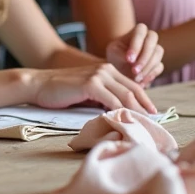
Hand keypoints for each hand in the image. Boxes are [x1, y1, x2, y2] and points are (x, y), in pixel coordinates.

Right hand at [29, 63, 156, 113]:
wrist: (39, 84)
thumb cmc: (62, 90)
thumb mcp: (87, 92)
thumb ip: (103, 97)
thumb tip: (119, 111)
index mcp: (107, 70)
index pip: (132, 85)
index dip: (145, 100)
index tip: (153, 113)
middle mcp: (105, 70)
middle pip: (133, 89)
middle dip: (145, 106)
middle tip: (155, 120)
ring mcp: (98, 75)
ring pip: (125, 95)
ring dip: (136, 110)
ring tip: (144, 123)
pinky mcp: (90, 84)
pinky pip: (111, 100)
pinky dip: (120, 111)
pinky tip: (125, 120)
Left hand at [104, 23, 163, 84]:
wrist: (119, 70)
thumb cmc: (115, 56)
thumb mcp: (113, 52)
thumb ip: (121, 53)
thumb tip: (131, 60)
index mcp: (137, 31)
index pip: (140, 31)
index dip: (136, 45)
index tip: (128, 59)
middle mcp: (148, 38)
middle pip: (152, 41)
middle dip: (144, 57)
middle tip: (134, 70)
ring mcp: (155, 50)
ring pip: (157, 54)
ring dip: (147, 67)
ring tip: (136, 78)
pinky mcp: (158, 63)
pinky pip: (159, 67)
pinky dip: (150, 75)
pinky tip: (141, 82)